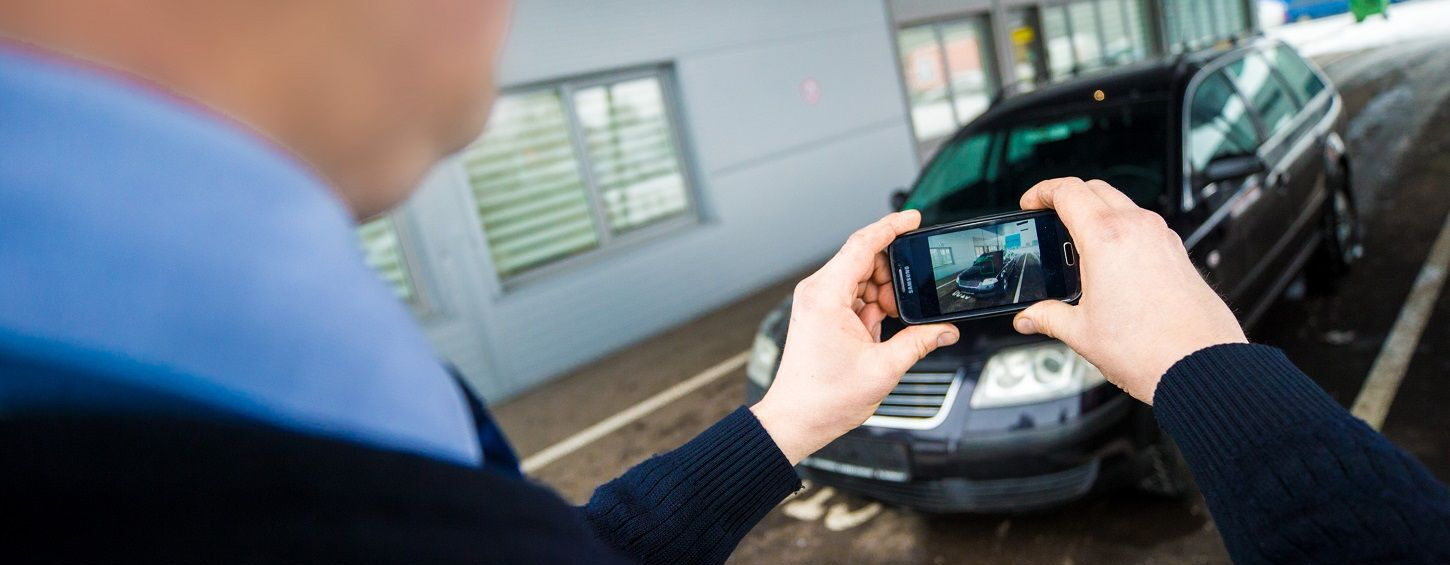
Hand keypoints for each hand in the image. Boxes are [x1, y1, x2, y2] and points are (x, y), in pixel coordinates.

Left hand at [751, 211, 959, 464]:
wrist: (796, 419)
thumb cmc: (824, 397)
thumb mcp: (883, 368)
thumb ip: (919, 342)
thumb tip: (945, 330)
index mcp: (826, 295)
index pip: (862, 244)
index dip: (891, 227)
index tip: (914, 219)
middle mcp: (818, 292)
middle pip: (863, 259)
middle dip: (893, 272)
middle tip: (911, 295)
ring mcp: (818, 303)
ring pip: (861, 278)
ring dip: (884, 292)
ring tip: (895, 320)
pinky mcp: (822, 315)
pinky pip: (854, 296)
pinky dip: (873, 305)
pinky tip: (884, 325)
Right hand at [1011, 178, 1246, 403]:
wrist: (1200, 366)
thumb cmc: (1149, 349)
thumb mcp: (1081, 333)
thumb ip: (1048, 317)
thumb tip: (1030, 317)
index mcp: (1106, 238)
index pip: (1067, 191)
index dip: (1041, 191)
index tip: (1031, 203)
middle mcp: (1138, 228)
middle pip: (1095, 189)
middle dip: (1068, 197)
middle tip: (1050, 216)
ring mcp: (1163, 238)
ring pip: (1123, 205)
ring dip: (1098, 212)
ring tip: (1080, 243)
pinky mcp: (1178, 253)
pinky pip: (1145, 226)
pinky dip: (1124, 231)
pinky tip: (1114, 263)